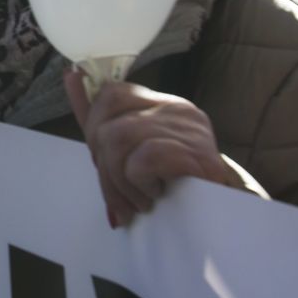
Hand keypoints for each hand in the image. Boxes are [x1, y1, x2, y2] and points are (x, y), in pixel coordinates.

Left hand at [65, 70, 239, 228]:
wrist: (225, 222)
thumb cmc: (175, 189)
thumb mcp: (131, 155)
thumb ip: (102, 123)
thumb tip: (72, 75)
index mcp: (161, 104)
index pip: (110, 94)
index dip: (92, 127)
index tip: (102, 162)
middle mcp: (176, 109)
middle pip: (108, 120)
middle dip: (103, 165)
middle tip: (120, 195)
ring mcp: (189, 129)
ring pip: (118, 139)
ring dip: (119, 182)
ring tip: (139, 201)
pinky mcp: (199, 155)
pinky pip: (144, 158)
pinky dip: (139, 183)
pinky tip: (154, 196)